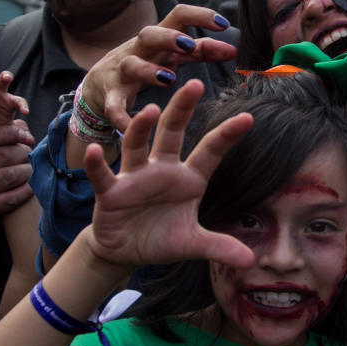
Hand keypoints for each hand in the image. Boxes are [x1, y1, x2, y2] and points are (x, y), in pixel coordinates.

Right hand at [0, 119, 35, 218]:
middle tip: (31, 156)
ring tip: (31, 169)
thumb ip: (6, 130)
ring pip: (11, 174)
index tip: (28, 138)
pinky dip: (27, 190)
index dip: (13, 133)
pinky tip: (30, 186)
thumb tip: (22, 125)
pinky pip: (13, 196)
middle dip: (24, 153)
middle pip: (5, 155)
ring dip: (28, 171)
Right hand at [77, 79, 254, 269]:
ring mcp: (135, 177)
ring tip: (148, 111)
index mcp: (189, 178)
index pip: (210, 151)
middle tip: (195, 84)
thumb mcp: (193, 244)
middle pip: (172, 133)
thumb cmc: (162, 238)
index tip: (247, 117)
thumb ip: (219, 247)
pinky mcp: (110, 192)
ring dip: (141, 129)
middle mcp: (162, 170)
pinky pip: (103, 175)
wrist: (125, 252)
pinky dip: (98, 164)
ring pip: (137, 146)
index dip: (227, 135)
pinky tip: (96, 152)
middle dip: (182, 109)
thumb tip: (250, 261)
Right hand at [82, 5, 234, 130]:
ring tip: (168, 79)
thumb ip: (201, 50)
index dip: (199, 16)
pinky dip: (122, 117)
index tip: (223, 23)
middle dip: (168, 38)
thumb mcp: (171, 56)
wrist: (97, 86)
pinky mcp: (109, 96)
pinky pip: (114, 106)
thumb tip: (232, 49)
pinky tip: (132, 126)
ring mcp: (121, 72)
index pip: (178, 16)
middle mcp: (138, 50)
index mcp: (157, 39)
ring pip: (131, 65)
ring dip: (149, 71)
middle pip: (149, 34)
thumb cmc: (144, 65)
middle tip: (188, 45)